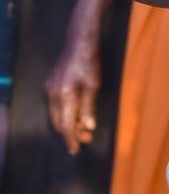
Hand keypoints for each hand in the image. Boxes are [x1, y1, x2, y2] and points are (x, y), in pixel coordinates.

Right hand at [46, 30, 101, 155]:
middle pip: (59, 123)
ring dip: (69, 123)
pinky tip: (77, 113)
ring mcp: (49, 90)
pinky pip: (56, 106)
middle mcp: (53, 94)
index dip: (71, 139)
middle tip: (87, 137)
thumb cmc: (89, 63)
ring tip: (84, 126)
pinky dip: (65, 113)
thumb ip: (89, 107)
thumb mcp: (93, 86)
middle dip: (71, 132)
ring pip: (57, 115)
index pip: (66, 125)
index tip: (76, 150)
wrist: (79, 43)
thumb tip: (88, 127)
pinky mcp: (50, 85)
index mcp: (65, 96)